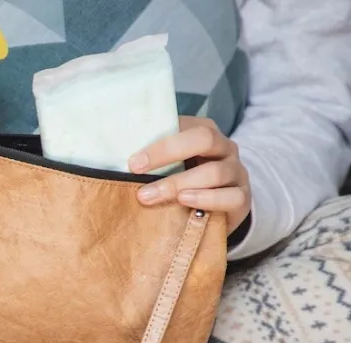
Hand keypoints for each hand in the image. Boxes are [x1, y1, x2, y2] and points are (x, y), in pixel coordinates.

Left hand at [130, 116, 250, 232]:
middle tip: (136, 172)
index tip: (130, 161)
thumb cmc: (185, 180)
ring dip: (178, 183)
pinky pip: (231, 197)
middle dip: (168, 153)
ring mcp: (236, 172)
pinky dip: (206, 199)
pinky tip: (185, 202)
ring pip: (215, 172)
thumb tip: (107, 158)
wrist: (218, 208)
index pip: (184, 126)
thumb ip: (149, 158)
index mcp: (204, 132)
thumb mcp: (169, 165)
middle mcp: (224, 148)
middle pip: (204, 139)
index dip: (158, 143)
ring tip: (150, 196)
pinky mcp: (242, 198)